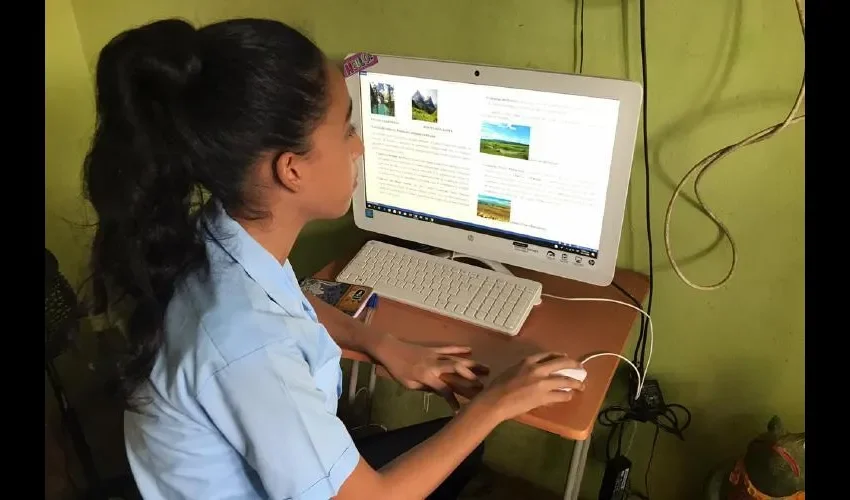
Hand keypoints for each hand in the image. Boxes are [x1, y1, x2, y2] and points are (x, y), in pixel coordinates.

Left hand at [373, 336, 489, 409]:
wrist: (390, 349)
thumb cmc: (397, 369)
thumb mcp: (409, 385)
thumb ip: (425, 388)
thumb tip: (438, 392)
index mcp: (427, 376)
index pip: (444, 390)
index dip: (453, 401)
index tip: (460, 410)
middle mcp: (435, 365)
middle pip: (457, 370)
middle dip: (471, 378)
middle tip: (483, 386)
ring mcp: (436, 355)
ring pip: (457, 359)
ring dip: (472, 364)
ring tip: (486, 369)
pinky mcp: (434, 348)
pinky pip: (449, 348)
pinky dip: (460, 349)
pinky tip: (470, 350)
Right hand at [473, 352, 585, 422]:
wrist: (496, 401)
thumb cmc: (499, 386)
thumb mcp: (512, 370)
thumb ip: (525, 369)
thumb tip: (534, 372)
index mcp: (528, 361)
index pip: (548, 355)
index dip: (559, 356)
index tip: (565, 357)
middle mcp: (538, 369)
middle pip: (562, 363)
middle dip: (574, 364)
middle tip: (580, 368)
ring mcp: (542, 383)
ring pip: (566, 380)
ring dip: (576, 383)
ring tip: (581, 385)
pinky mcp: (544, 397)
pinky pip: (561, 395)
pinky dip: (567, 395)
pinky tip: (569, 396)